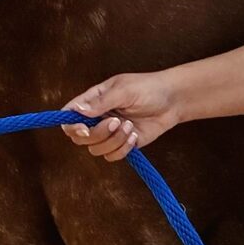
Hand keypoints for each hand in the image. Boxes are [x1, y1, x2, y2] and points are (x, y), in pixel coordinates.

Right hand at [61, 72, 181, 161]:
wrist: (173, 101)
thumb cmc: (148, 88)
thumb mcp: (124, 90)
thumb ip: (101, 102)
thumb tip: (77, 110)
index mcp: (93, 101)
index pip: (69, 116)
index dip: (71, 125)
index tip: (84, 128)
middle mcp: (97, 118)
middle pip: (80, 137)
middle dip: (97, 134)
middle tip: (116, 122)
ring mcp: (110, 133)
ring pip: (96, 149)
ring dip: (113, 140)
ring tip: (130, 126)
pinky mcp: (123, 144)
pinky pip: (113, 156)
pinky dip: (123, 148)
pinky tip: (135, 135)